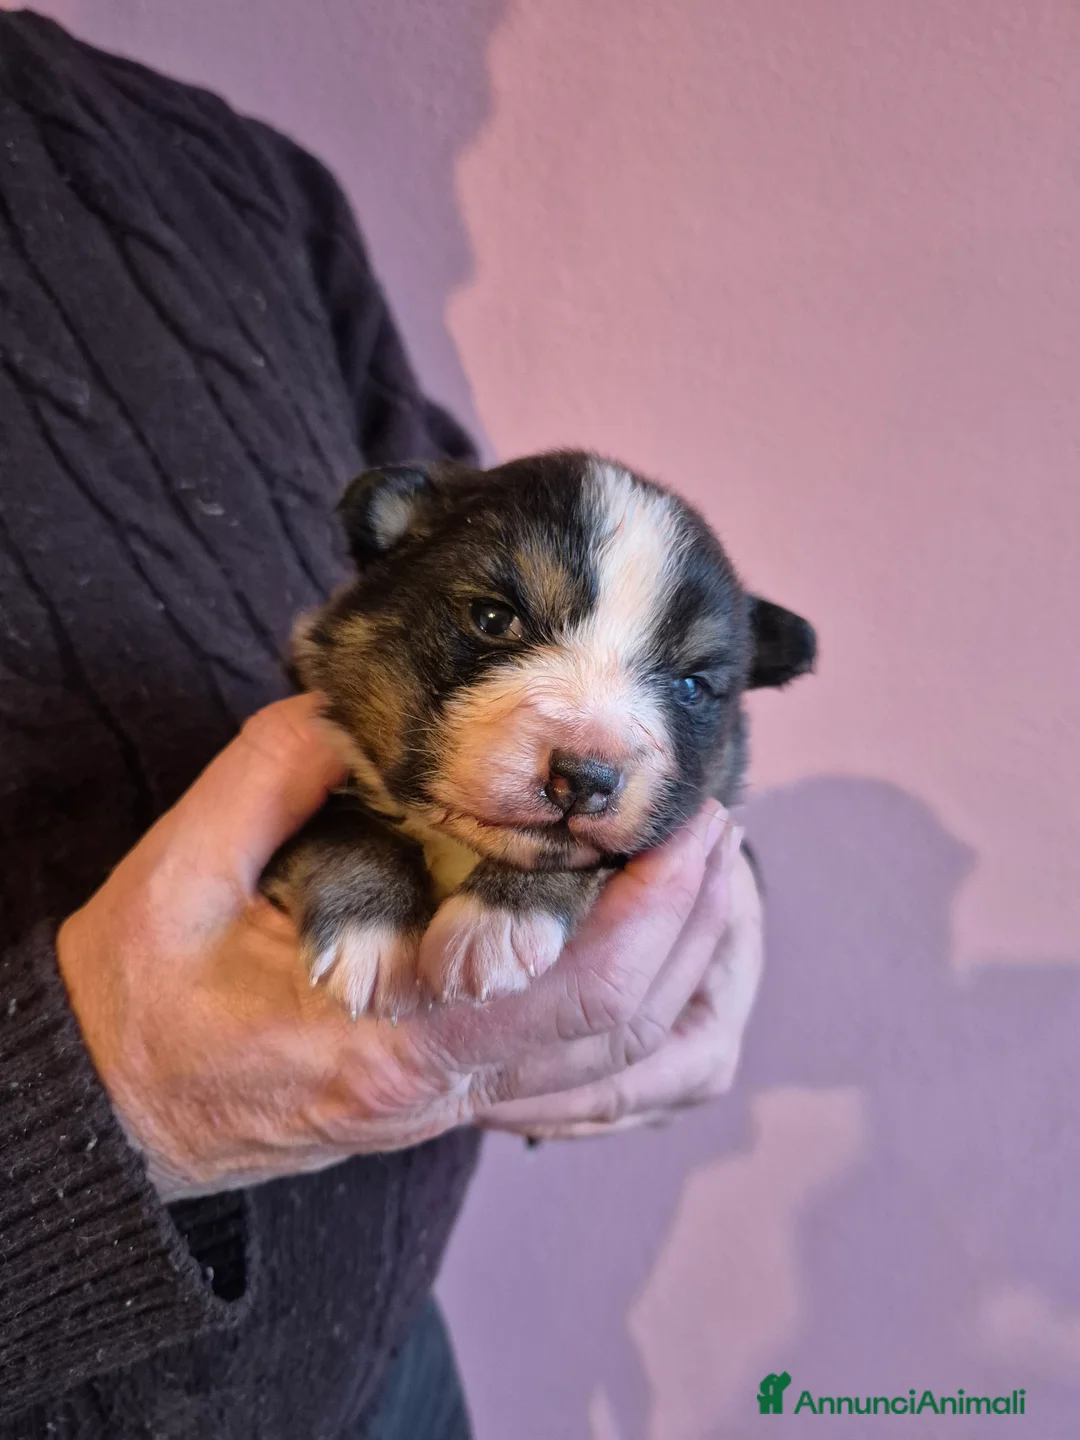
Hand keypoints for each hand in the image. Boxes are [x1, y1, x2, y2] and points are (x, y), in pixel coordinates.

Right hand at [58, 696, 740, 1198]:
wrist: (119, 1109)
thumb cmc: (142, 1003)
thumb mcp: (176, 877)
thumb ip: (269, 780)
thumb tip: (354, 710)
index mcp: (390, 1048)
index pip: (570, 997)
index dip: (653, 910)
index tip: (690, 818)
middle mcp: (445, 1093)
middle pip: (627, 1032)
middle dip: (695, 919)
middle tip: (718, 815)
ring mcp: (459, 1106)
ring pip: (627, 1070)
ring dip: (692, 971)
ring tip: (716, 871)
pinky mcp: (459, 1095)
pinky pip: (595, 1086)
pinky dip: (655, 1020)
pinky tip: (670, 951)